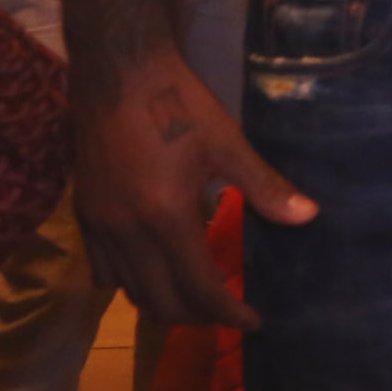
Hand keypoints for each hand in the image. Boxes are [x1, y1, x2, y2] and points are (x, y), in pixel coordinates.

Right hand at [72, 49, 313, 327]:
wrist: (118, 68)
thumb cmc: (178, 100)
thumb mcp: (226, 142)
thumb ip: (264, 186)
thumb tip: (307, 216)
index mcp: (166, 217)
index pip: (198, 289)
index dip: (227, 313)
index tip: (251, 321)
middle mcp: (127, 232)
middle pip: (161, 302)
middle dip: (197, 316)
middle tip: (227, 311)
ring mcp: (99, 225)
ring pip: (129, 291)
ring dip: (163, 302)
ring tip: (195, 295)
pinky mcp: (84, 213)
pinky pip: (103, 269)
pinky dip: (130, 282)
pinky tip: (153, 268)